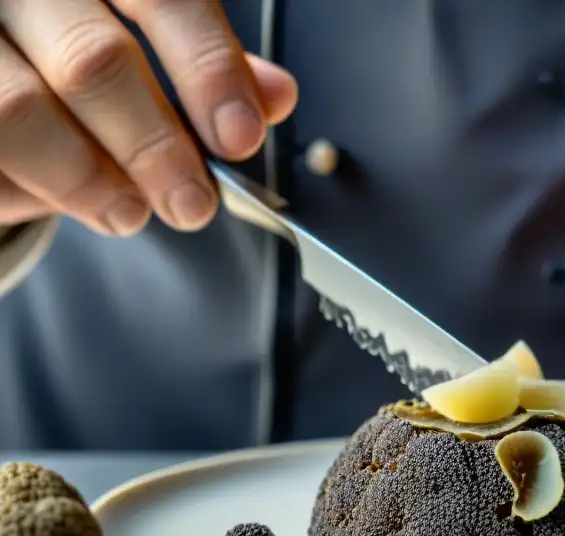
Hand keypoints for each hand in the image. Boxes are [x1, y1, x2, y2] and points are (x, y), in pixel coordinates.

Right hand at [0, 0, 297, 234]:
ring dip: (86, 179)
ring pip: (18, 110)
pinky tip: (66, 198)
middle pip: (92, 63)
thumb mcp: (142, 30)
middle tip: (192, 204)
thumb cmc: (68, 37)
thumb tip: (275, 96)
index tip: (240, 138)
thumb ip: (202, 61)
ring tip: (127, 212)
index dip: (208, 70)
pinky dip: (32, 190)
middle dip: (154, 149)